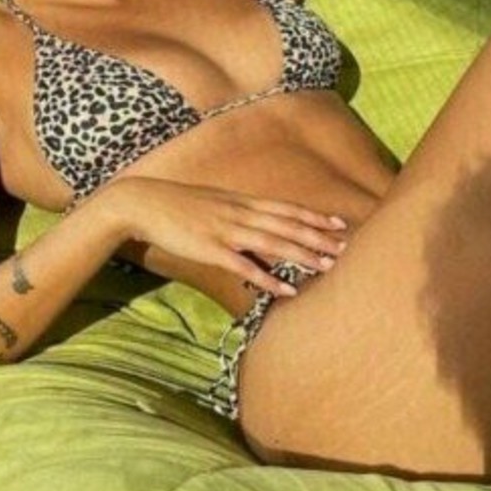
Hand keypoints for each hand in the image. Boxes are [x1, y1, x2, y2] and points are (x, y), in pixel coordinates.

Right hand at [99, 176, 348, 297]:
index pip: (287, 208)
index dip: (315, 217)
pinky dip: (268, 279)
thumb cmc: (179, 205)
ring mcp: (226, 230)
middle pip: (287, 226)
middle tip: (346, 248)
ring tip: (328, 266)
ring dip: (302, 255)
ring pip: (273, 244)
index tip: (340, 224)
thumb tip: (258, 223)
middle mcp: (240, 213)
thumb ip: (238, 212)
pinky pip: (245, 266)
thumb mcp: (215, 203)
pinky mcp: (211, 250)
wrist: (143, 203)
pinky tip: (286, 289)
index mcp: (242, 201)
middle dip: (318, 237)